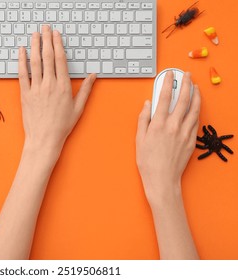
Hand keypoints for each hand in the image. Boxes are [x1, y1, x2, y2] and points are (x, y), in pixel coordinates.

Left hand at [18, 26, 95, 155]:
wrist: (44, 139)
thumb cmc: (62, 126)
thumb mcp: (78, 108)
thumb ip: (85, 90)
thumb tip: (93, 75)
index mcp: (63, 87)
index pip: (60, 60)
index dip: (58, 44)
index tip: (56, 34)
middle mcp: (49, 85)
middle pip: (48, 57)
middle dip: (46, 40)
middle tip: (45, 28)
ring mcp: (36, 89)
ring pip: (35, 62)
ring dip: (34, 46)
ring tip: (34, 34)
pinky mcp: (25, 94)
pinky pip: (22, 74)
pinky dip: (22, 61)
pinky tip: (21, 51)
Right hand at [136, 71, 200, 207]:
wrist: (162, 179)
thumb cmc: (148, 162)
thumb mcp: (139, 139)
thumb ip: (143, 119)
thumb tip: (147, 105)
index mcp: (158, 124)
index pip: (164, 98)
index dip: (167, 84)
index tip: (169, 75)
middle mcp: (173, 126)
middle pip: (183, 99)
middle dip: (186, 84)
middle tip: (186, 75)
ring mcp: (185, 133)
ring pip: (194, 109)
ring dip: (196, 95)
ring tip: (195, 87)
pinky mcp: (191, 140)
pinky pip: (196, 121)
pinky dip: (197, 111)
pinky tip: (196, 107)